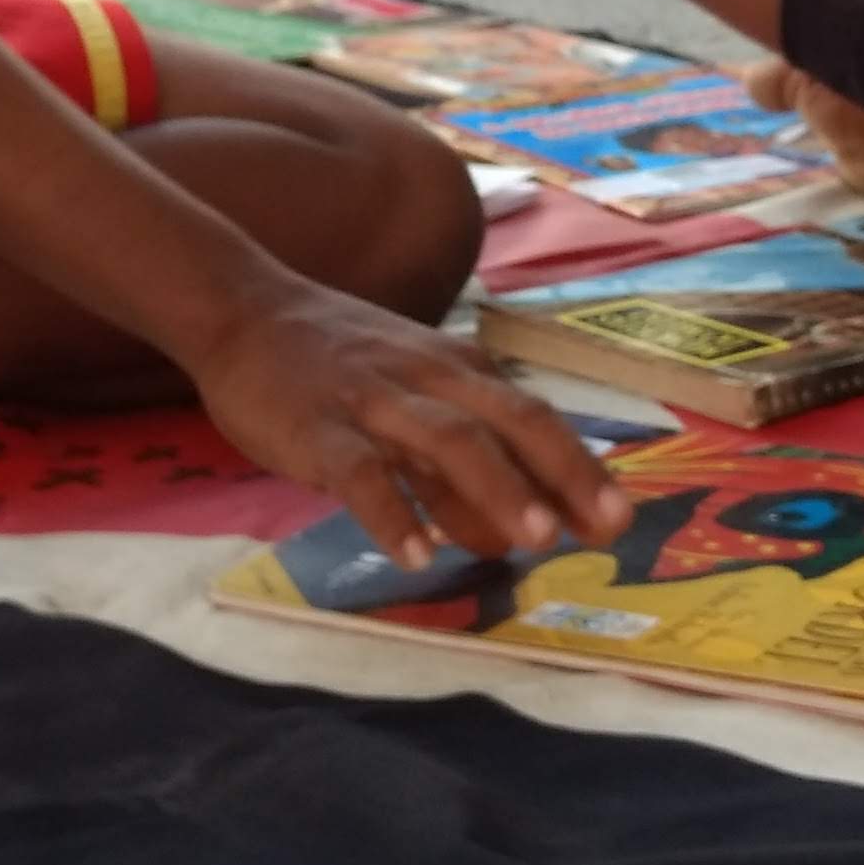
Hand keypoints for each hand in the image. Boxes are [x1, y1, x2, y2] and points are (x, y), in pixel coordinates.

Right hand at [189, 283, 629, 567]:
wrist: (242, 309)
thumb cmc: (338, 362)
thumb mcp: (412, 397)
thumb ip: (461, 466)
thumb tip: (515, 532)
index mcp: (457, 368)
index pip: (532, 417)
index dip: (580, 466)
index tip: (621, 517)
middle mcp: (426, 378)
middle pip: (509, 421)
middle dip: (561, 473)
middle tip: (602, 530)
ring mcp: (371, 400)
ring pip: (445, 439)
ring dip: (496, 488)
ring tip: (533, 541)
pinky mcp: (316, 426)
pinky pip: (358, 471)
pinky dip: (391, 512)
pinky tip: (416, 555)